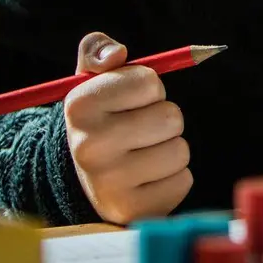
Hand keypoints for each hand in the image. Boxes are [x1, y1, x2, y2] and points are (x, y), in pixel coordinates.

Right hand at [63, 32, 192, 223]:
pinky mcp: (132, 210)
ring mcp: (110, 183)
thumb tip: (117, 53)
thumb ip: (99, 51)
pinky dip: (172, 177)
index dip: (148, 88)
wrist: (79, 179)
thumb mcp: (90, 80)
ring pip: (180, 150)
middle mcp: (89, 146)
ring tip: (141, 154)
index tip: (129, 101)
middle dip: (163, 118)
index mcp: (80, 107)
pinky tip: (146, 179)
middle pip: (171, 116)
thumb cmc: (99, 120)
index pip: (149, 82)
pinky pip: (183, 181)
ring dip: (169, 148)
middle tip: (138, 129)